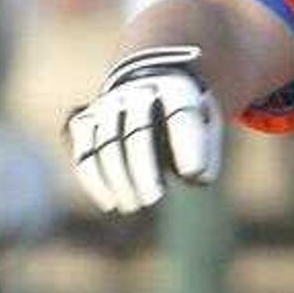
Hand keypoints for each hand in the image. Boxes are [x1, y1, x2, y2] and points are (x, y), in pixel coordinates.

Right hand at [64, 45, 222, 213]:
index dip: (187, 146)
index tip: (192, 174)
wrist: (150, 86)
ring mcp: (108, 104)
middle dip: (143, 170)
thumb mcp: (207, 125)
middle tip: (153, 200)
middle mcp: (138, 90)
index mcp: (177, 88)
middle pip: (137, 133)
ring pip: (107, 144)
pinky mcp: (85, 120)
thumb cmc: (186, 115)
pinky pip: (84, 150)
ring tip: (133, 206)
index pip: (181, 116)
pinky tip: (110, 202)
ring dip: (118, 179)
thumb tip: (194, 177)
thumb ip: (208, 150)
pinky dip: (94, 179)